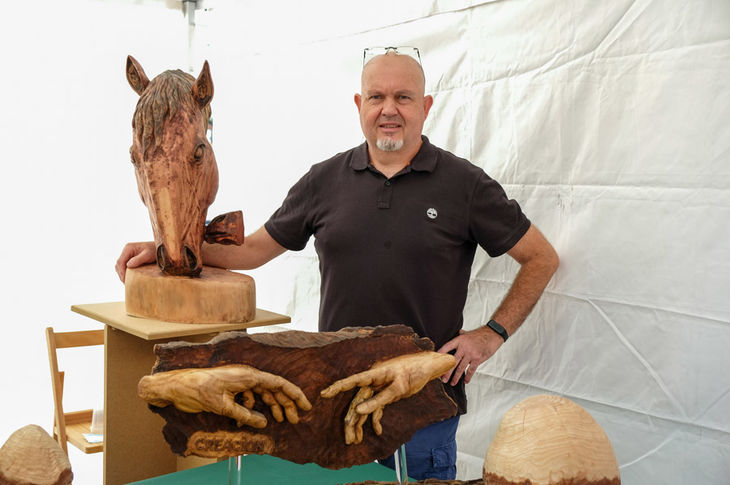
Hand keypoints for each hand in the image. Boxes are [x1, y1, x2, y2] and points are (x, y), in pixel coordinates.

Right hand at [115, 241, 155, 281]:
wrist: (160, 249)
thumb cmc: (154, 251)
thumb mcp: (148, 254)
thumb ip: (139, 259)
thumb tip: (128, 265)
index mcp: (128, 248)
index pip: (120, 261)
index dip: (121, 271)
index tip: (125, 280)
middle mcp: (126, 251)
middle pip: (119, 265)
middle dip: (121, 274)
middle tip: (126, 284)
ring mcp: (127, 256)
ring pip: (120, 267)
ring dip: (122, 275)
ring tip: (128, 282)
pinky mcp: (130, 260)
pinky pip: (124, 268)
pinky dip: (125, 273)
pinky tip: (130, 279)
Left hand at [138, 364, 311, 428]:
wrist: (177, 387)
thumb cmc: (198, 391)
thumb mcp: (224, 406)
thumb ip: (245, 415)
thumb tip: (264, 423)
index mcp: (248, 375)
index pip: (278, 383)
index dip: (294, 394)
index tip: (305, 406)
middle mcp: (247, 376)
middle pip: (273, 389)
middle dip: (285, 404)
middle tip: (294, 420)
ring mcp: (240, 382)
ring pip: (262, 394)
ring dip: (271, 408)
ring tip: (279, 421)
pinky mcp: (232, 388)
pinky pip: (249, 399)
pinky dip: (251, 410)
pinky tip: (247, 423)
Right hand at [320, 352, 454, 443]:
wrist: (427, 368)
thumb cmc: (413, 372)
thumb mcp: (398, 388)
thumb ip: (379, 400)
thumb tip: (359, 410)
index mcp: (374, 375)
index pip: (351, 382)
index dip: (337, 388)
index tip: (323, 394)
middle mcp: (373, 382)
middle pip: (356, 403)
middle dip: (351, 422)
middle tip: (348, 439)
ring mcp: (379, 389)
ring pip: (364, 408)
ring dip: (360, 425)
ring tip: (355, 440)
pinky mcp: (386, 395)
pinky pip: (377, 409)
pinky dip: (376, 420)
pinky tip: (377, 431)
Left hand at [437, 327, 502, 385]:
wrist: (493, 335)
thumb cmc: (480, 334)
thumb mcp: (468, 333)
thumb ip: (462, 335)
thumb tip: (458, 333)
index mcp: (459, 340)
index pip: (447, 347)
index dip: (440, 353)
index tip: (434, 360)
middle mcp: (464, 347)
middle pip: (452, 361)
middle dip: (447, 371)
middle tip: (442, 379)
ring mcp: (471, 353)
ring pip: (461, 367)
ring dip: (456, 376)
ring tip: (452, 383)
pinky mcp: (478, 359)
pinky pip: (471, 370)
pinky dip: (468, 376)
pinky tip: (465, 381)